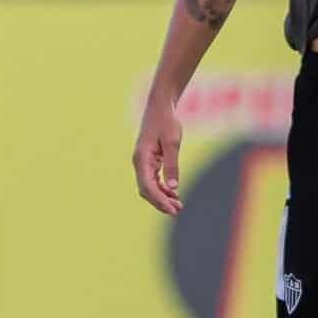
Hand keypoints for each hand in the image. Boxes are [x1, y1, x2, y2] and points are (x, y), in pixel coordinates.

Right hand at [133, 98, 183, 214]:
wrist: (160, 106)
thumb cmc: (166, 121)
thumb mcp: (173, 142)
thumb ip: (172, 165)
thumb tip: (173, 188)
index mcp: (141, 158)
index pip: (147, 186)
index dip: (158, 200)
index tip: (172, 210)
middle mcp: (139, 162)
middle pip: (146, 189)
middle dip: (160, 202)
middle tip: (177, 210)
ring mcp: (143, 162)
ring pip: (149, 186)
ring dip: (162, 197)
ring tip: (178, 204)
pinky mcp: (149, 160)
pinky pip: (153, 179)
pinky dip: (162, 188)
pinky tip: (174, 193)